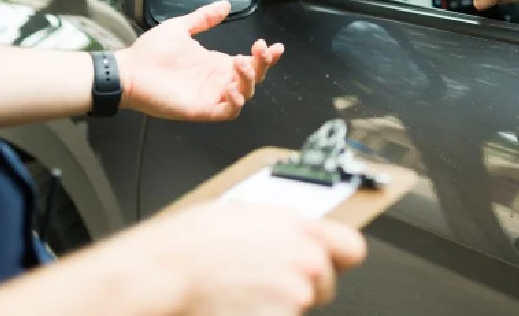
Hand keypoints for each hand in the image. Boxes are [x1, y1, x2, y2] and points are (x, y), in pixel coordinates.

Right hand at [111, 201, 366, 314]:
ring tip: (238, 291)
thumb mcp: (249, 213)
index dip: (339, 257)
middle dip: (300, 285)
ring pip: (296, 307)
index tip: (331, 261)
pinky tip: (234, 306)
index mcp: (302, 230)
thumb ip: (286, 226)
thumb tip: (297, 232)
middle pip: (325, 285)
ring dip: (276, 304)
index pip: (352, 248)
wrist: (167, 271)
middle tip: (264, 281)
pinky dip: (258, 315)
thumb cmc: (194, 240)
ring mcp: (294, 299)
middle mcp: (307, 265)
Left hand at [115, 1, 283, 120]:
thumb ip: (204, 18)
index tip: (273, 46)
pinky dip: (236, 100)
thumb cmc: (150, 52)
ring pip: (245, 94)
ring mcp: (211, 96)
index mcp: (216, 64)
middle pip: (253, 78)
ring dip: (249, 79)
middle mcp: (218, 80)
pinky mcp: (202, 109)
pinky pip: (229, 111)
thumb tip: (225, 4)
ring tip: (240, 62)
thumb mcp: (181, 27)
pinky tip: (231, 86)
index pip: (250, 62)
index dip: (265, 56)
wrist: (128, 70)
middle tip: (260, 50)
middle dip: (263, 64)